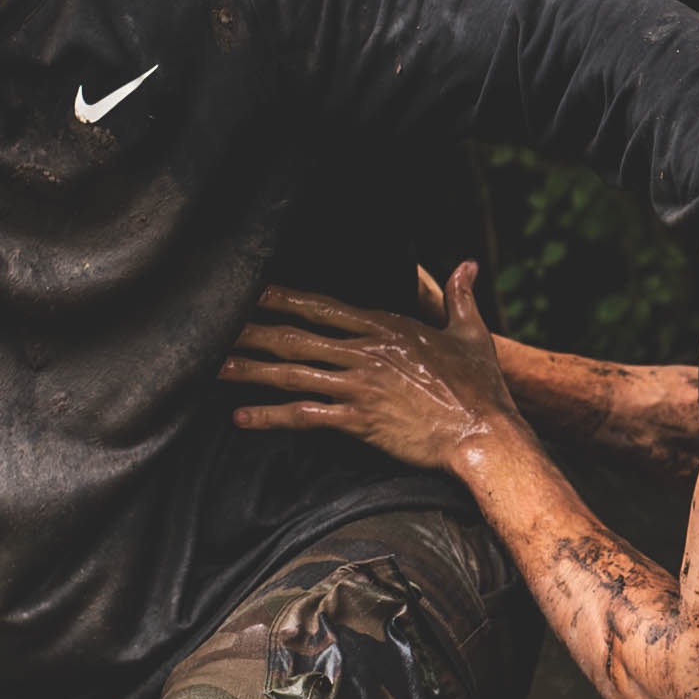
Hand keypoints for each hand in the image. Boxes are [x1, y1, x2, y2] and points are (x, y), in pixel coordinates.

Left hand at [219, 263, 523, 478]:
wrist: (486, 435)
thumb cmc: (481, 389)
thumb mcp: (472, 334)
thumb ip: (461, 297)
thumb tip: (466, 263)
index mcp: (387, 327)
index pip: (324, 307)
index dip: (285, 299)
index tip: (254, 292)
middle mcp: (366, 352)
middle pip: (296, 335)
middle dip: (252, 330)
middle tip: (213, 326)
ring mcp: (359, 386)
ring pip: (292, 372)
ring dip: (249, 369)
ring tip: (213, 368)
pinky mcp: (358, 421)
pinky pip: (304, 416)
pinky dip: (270, 416)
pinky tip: (242, 418)